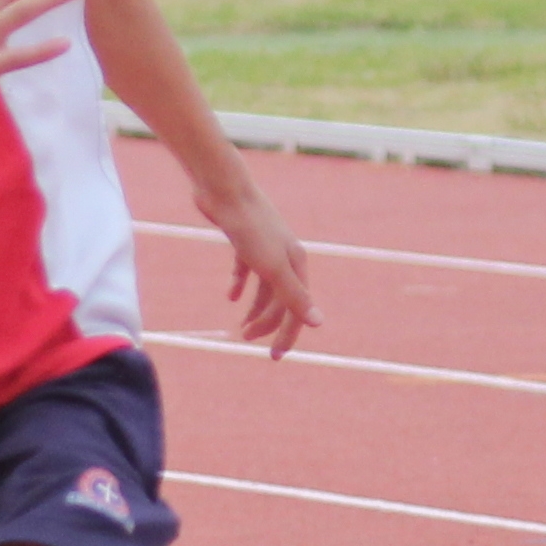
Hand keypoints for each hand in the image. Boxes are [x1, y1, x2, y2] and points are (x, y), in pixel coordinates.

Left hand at [200, 183, 317, 358]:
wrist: (225, 190)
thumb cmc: (250, 228)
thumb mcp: (273, 268)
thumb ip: (295, 297)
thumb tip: (320, 324)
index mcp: (296, 264)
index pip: (296, 308)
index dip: (287, 334)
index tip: (275, 356)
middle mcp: (284, 256)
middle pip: (280, 300)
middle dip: (266, 323)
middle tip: (245, 339)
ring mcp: (264, 247)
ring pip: (264, 287)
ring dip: (254, 309)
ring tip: (240, 328)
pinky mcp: (243, 240)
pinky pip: (246, 269)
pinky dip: (240, 284)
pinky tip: (230, 296)